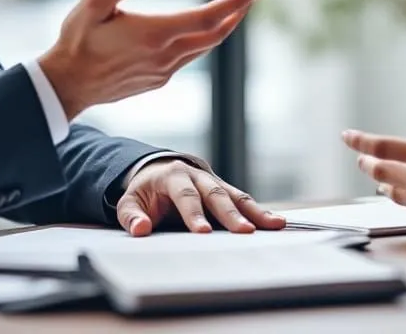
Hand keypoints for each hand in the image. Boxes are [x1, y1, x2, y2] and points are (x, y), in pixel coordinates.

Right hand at [41, 0, 267, 118]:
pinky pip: (190, 56)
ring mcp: (164, 71)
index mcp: (155, 34)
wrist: (65, 87)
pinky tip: (197, 26)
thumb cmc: (76, 41)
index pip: (210, 16)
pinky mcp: (158, 79)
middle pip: (217, 32)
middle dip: (240, 8)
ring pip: (206, 46)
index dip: (239, 0)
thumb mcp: (93, 4)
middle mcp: (166, 56)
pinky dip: (204, 38)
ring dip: (224, 23)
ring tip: (235, 3)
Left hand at [115, 159, 286, 235]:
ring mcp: (215, 183)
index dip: (194, 214)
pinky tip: (276, 224)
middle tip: (244, 232)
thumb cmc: (145, 192)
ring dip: (255, 212)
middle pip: (216, 194)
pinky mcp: (226, 192)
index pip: (186, 196)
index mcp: (174, 176)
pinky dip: (260, 213)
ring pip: (237, 196)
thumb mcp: (130, 202)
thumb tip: (141, 230)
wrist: (158, 172)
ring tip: (274, 225)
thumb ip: (132, 216)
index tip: (203, 233)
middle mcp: (198, 176)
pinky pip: (244, 202)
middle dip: (231, 214)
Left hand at [342, 80, 405, 221]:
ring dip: (382, 179)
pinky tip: (401, 187)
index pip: (379, 147)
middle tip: (361, 155)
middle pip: (378, 171)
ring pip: (390, 190)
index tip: (346, 136)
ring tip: (381, 170)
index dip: (358, 141)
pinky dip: (399, 193)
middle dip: (366, 161)